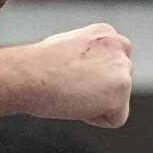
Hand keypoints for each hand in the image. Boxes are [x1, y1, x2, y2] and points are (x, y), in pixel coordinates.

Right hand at [9, 24, 134, 126]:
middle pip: (117, 82)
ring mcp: (123, 68)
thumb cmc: (35, 65)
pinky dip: (96, 118)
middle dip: (96, 90)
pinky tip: (77, 104)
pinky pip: (116, 118)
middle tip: (68, 86)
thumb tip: (86, 69)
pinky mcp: (121, 90)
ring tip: (71, 92)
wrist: (28, 75)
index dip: (87, 78)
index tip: (67, 75)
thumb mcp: (65, 47)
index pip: (110, 65)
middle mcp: (121, 46)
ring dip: (94, 104)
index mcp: (106, 34)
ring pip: (116, 100)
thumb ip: (86, 55)